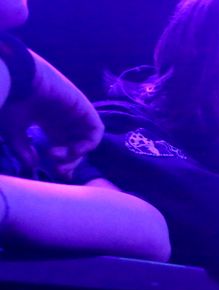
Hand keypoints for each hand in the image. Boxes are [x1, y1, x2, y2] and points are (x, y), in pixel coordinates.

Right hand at [0, 50, 102, 178]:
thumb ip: (23, 149)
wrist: (18, 78)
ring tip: (56, 155)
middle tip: (58, 171)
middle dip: (70, 163)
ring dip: (75, 155)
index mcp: (49, 123)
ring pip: (85, 142)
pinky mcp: (85, 108)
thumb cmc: (12, 100)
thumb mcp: (13, 129)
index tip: (53, 172)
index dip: (62, 163)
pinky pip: (95, 131)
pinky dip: (88, 144)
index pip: (63, 147)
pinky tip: (72, 148)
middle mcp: (65, 120)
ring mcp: (76, 114)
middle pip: (76, 148)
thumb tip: (33, 165)